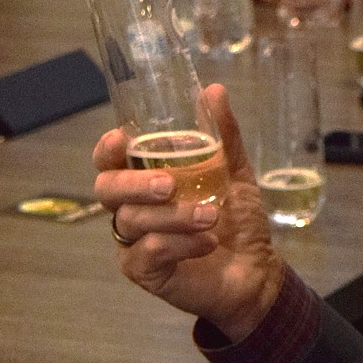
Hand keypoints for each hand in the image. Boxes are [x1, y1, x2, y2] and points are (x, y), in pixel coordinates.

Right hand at [93, 86, 284, 343]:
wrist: (256, 271)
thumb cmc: (237, 220)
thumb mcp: (234, 172)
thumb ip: (223, 134)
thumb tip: (213, 90)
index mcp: (143, 181)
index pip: (109, 162)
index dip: (106, 150)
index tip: (120, 139)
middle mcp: (130, 210)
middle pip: (106, 190)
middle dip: (134, 183)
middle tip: (168, 185)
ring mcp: (133, 243)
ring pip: (131, 221)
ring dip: (173, 216)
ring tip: (211, 215)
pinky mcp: (144, 273)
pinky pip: (148, 253)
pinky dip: (179, 244)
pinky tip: (208, 242)